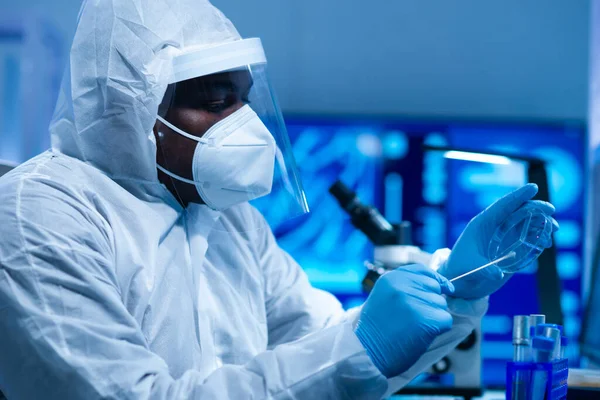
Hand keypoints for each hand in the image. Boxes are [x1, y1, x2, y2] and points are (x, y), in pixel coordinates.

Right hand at [354, 264, 454, 377]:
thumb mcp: (385, 296)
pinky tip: (421, 335)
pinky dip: (438, 329)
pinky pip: (445, 320)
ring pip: (441, 305)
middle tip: (413, 318)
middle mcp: (402, 285)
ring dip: (433, 317)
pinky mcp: (426, 319)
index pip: (423, 271)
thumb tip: (441, 285)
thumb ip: (407, 286)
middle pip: (434, 288)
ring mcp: (414, 301)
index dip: (435, 280)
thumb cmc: (377, 328)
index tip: (443, 289)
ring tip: (413, 327)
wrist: (367, 352)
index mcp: (391, 278)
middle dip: (430, 302)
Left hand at [438, 184, 558, 298]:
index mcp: (482, 223)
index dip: (517, 196)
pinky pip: (529, 238)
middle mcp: (496, 226)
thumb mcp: (470, 268)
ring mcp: (506, 236)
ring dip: (541, 223)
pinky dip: (540, 238)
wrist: (462, 281)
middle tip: (551, 210)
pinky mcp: (513, 248)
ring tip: (554, 229)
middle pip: (518, 211)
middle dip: (535, 208)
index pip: (502, 205)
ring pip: (527, 223)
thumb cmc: (461, 269)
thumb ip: (483, 270)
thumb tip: (498, 274)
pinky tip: (547, 243)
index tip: (533, 188)